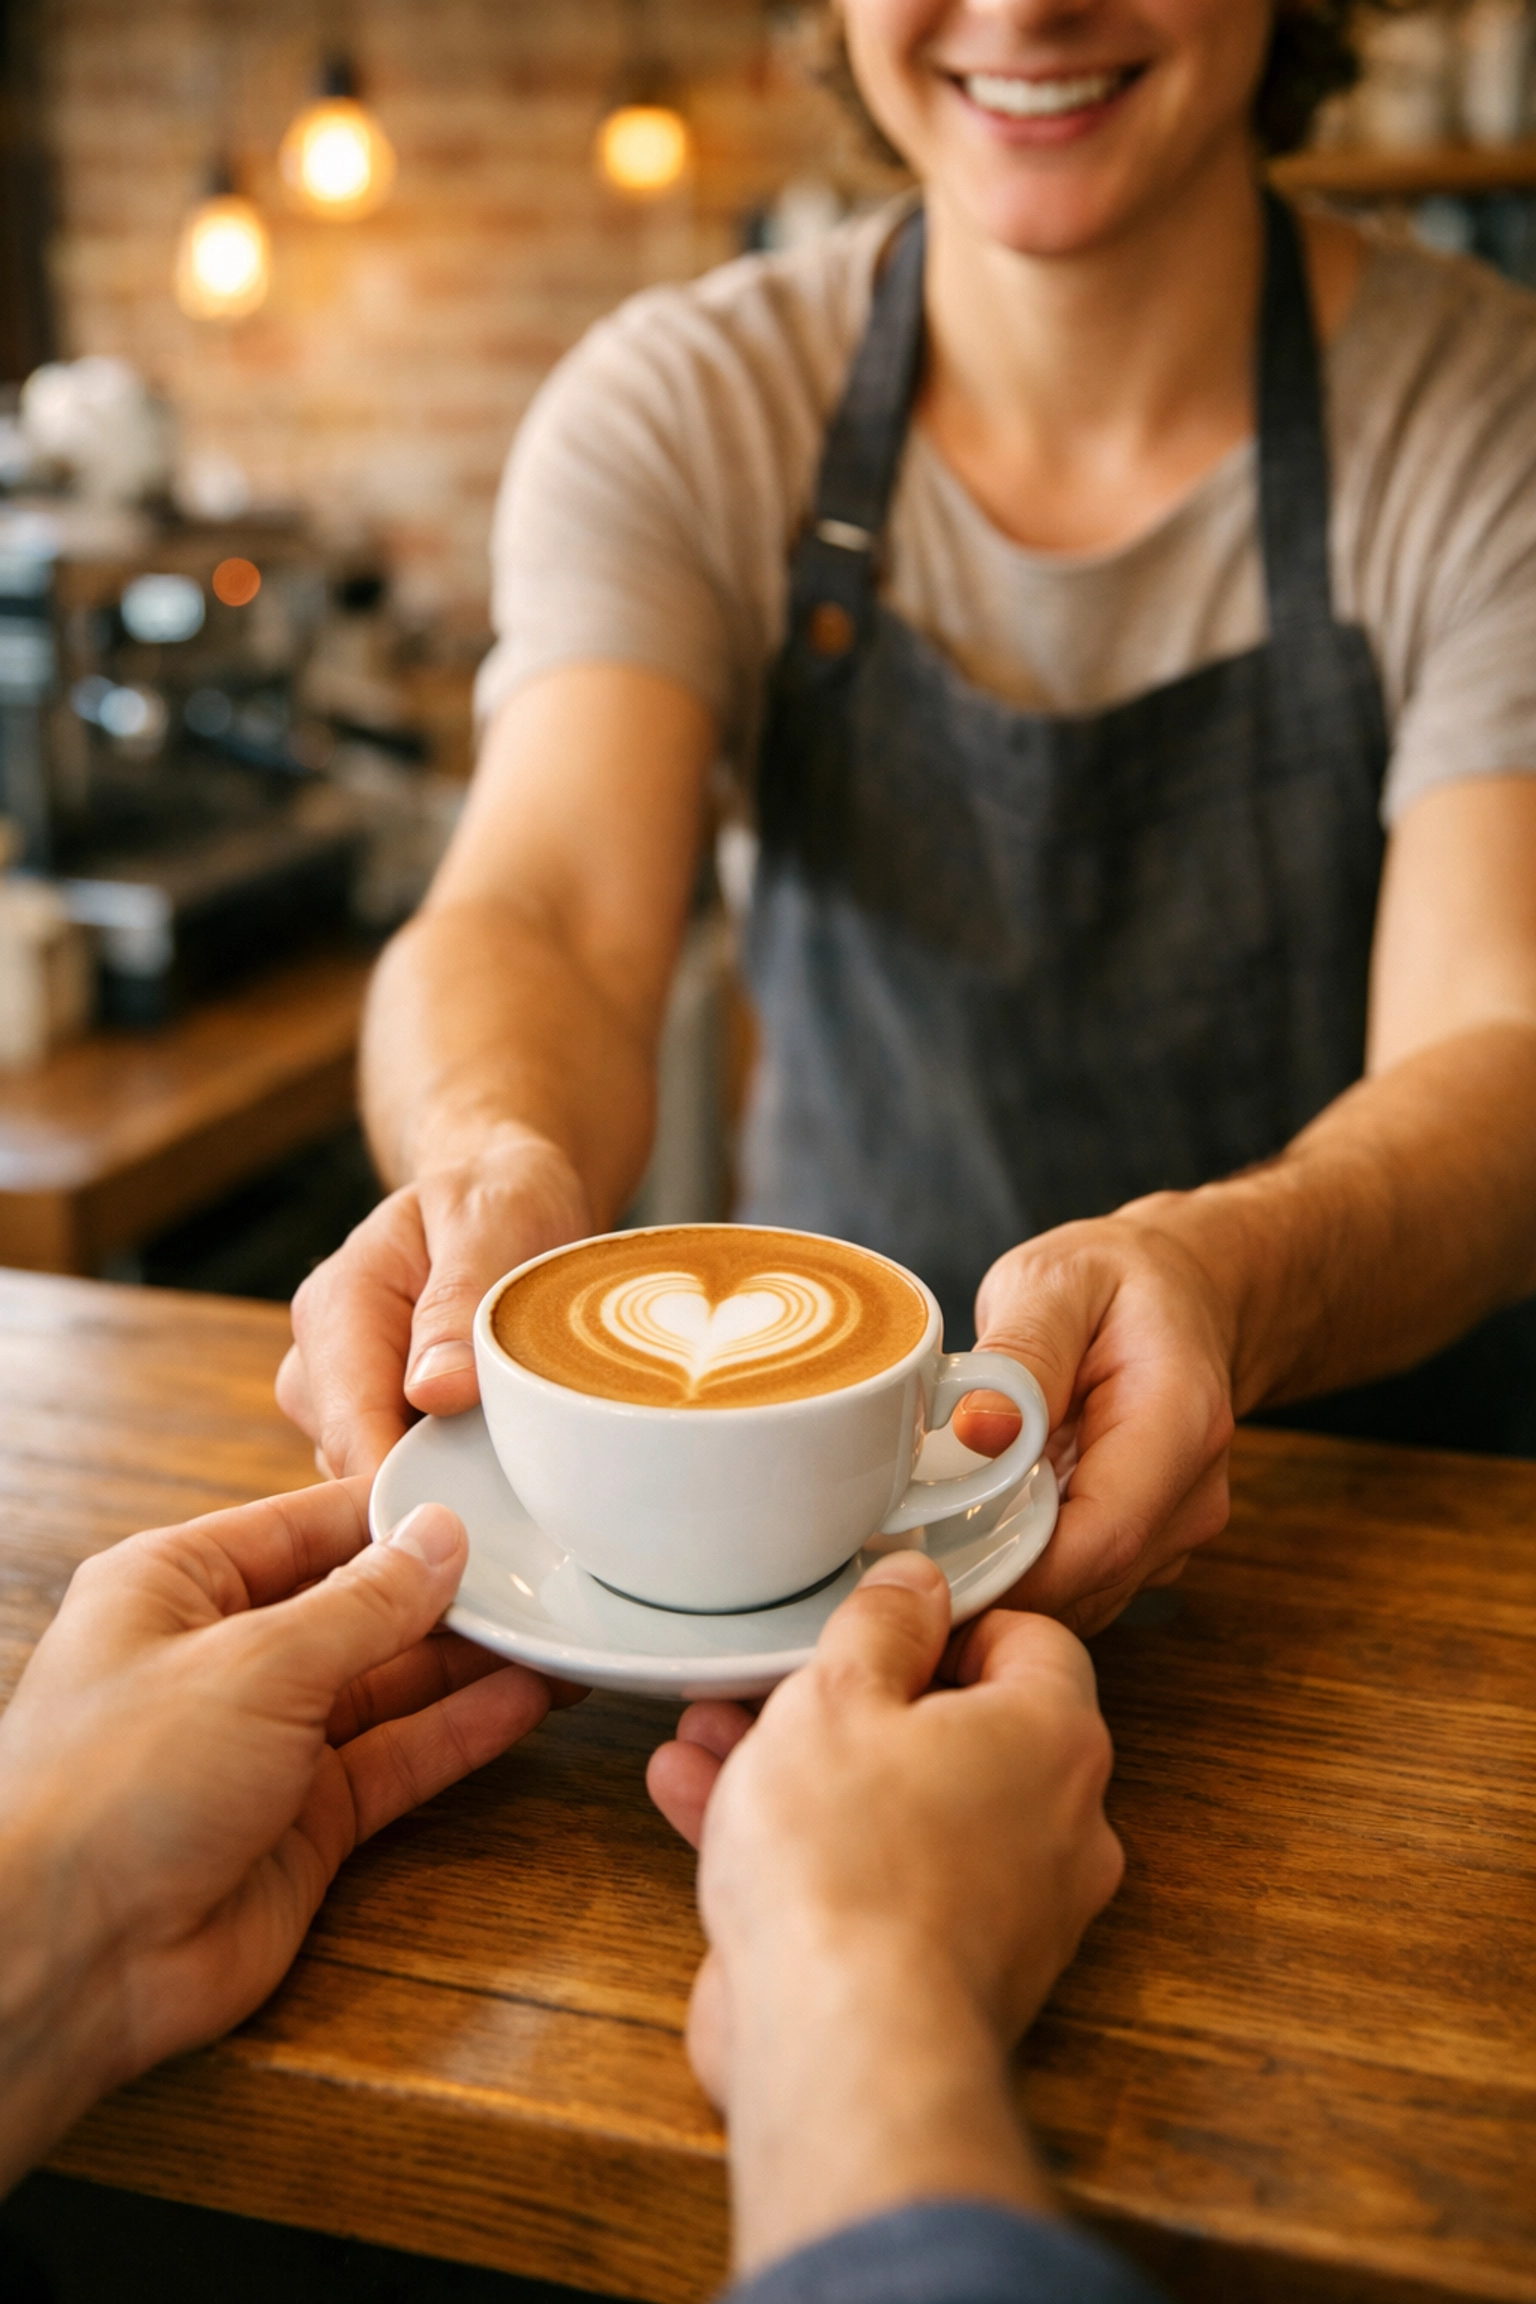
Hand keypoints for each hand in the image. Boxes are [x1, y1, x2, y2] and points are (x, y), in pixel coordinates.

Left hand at [0, 1484, 554, 2188]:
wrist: (66, 1958)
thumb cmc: (110, 1788)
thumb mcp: (254, 1662)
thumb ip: (364, 1604)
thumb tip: (441, 1540)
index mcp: (174, 1586)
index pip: (308, 1525)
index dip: (397, 1511)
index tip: (485, 1495)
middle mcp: (220, 1658)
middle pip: (356, 1605)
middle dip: (446, 1589)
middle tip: (545, 1564)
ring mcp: (264, 1744)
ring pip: (388, 1685)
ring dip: (470, 1660)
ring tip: (560, 1624)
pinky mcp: (304, 1823)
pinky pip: (398, 1759)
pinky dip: (462, 1730)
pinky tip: (528, 1697)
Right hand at [277, 1125, 589, 1478]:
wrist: (507, 1194)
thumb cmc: (500, 1200)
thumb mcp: (493, 1224)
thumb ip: (459, 1301)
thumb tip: (432, 1393)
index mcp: (339, 1305)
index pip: (350, 1423)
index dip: (397, 1483)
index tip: (459, 1526)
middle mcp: (322, 1359)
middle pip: (352, 1465)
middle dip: (423, 1491)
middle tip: (514, 1504)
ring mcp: (343, 1396)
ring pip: (372, 1479)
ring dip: (439, 1488)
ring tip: (517, 1471)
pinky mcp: (377, 1420)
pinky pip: (399, 1473)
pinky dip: (447, 1479)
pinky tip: (499, 1468)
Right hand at [647, 1555, 1122, 2273]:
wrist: (840, 2046)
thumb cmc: (848, 1859)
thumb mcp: (839, 1694)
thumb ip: (880, 1623)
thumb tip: (915, 1582)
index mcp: (1053, 1739)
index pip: (1031, 1641)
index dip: (946, 1618)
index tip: (877, 1617)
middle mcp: (1056, 1827)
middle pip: (958, 1728)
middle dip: (850, 1697)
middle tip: (774, 1676)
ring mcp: (1007, 1911)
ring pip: (905, 1806)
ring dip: (806, 1765)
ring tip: (708, 1731)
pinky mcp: (944, 1975)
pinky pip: (878, 1881)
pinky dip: (805, 1843)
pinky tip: (697, 1803)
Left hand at [951, 1207, 1236, 1634]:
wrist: (1182, 1293)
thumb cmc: (1116, 1284)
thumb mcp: (1057, 1283)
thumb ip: (1021, 1350)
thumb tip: (978, 1429)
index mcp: (1180, 1424)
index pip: (1103, 1537)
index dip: (1015, 1570)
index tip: (929, 1565)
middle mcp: (1190, 1495)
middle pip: (1088, 1583)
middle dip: (994, 1584)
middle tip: (899, 1558)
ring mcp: (1174, 1531)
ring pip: (1080, 1599)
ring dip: (1004, 1583)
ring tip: (928, 1537)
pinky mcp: (1147, 1548)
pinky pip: (1078, 1586)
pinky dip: (1022, 1572)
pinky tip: (972, 1531)